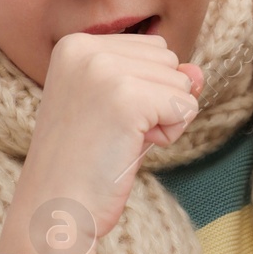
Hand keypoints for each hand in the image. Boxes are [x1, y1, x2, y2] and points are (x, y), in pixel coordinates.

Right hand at [0, 31, 202, 253]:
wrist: (54, 208)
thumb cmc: (85, 162)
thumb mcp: (122, 108)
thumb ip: (159, 80)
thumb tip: (199, 73)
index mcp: (75, 45)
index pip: (151, 48)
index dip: (143, 89)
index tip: (105, 117)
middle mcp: (87, 49)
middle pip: (168, 60)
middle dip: (157, 100)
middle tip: (114, 132)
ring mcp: (105, 71)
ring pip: (181, 83)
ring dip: (164, 119)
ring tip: (120, 140)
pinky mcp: (127, 99)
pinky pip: (185, 106)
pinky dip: (170, 133)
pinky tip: (132, 148)